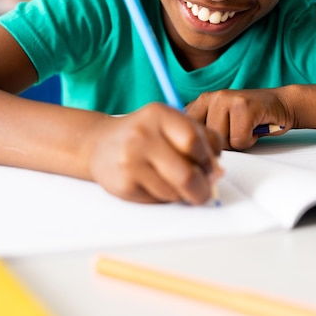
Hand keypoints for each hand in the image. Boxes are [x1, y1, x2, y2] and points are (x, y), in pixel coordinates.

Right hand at [85, 103, 222, 204]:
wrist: (98, 144)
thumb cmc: (143, 134)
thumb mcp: (171, 124)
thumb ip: (200, 140)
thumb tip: (217, 171)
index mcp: (159, 114)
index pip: (194, 141)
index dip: (209, 160)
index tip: (212, 169)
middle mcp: (143, 135)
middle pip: (187, 173)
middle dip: (202, 188)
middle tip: (204, 191)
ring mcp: (130, 160)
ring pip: (175, 192)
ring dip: (182, 194)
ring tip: (172, 182)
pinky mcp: (123, 184)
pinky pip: (158, 200)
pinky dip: (164, 197)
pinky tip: (154, 184)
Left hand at [186, 88, 291, 149]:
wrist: (280, 104)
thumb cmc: (250, 118)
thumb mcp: (220, 122)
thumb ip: (203, 131)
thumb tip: (189, 154)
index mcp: (200, 102)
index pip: (186, 132)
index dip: (201, 145)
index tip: (215, 143)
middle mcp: (210, 97)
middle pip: (205, 140)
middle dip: (222, 144)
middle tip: (236, 132)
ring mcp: (227, 99)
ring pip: (222, 140)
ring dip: (237, 142)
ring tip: (245, 128)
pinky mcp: (244, 105)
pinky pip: (239, 139)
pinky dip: (249, 140)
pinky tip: (254, 127)